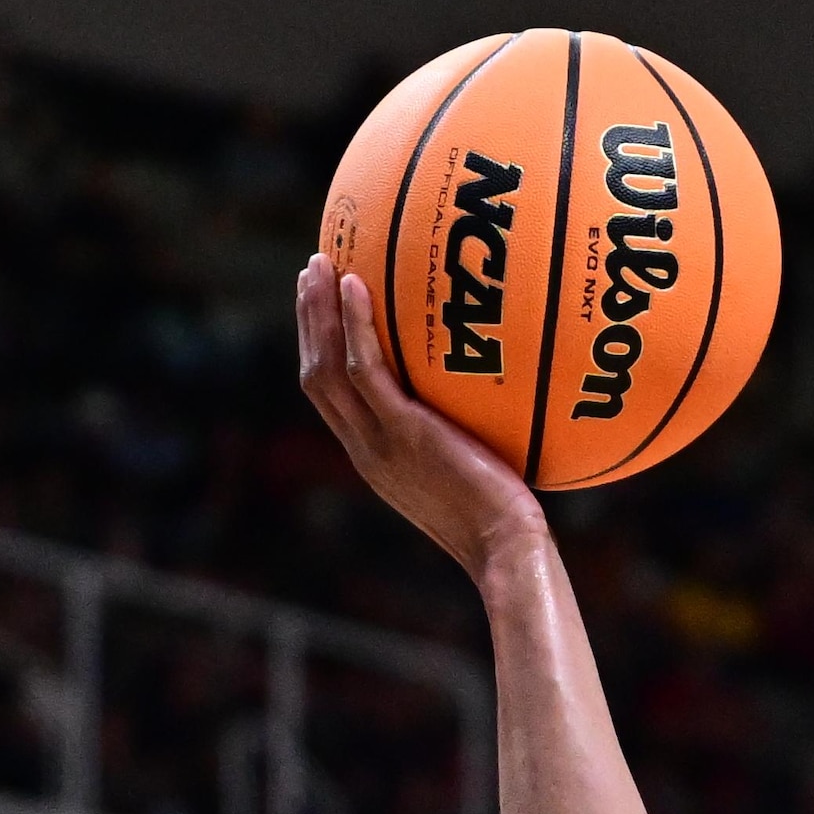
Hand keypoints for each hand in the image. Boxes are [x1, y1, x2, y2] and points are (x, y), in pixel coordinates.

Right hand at [293, 258, 549, 580]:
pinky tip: (356, 285)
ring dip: (317, 313)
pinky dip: (355, 326)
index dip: (320, 348)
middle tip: (311, 271)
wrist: (505, 550)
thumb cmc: (505, 518)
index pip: (331, 398)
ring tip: (320, 264)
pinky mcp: (402, 434)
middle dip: (308, 320)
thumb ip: (462, 433)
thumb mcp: (473, 470)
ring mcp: (378, 443)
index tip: (322, 306)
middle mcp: (365, 449)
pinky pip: (366, 370)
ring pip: (326, 368)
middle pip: (316, 375)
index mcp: (374, 458)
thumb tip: (491, 389)